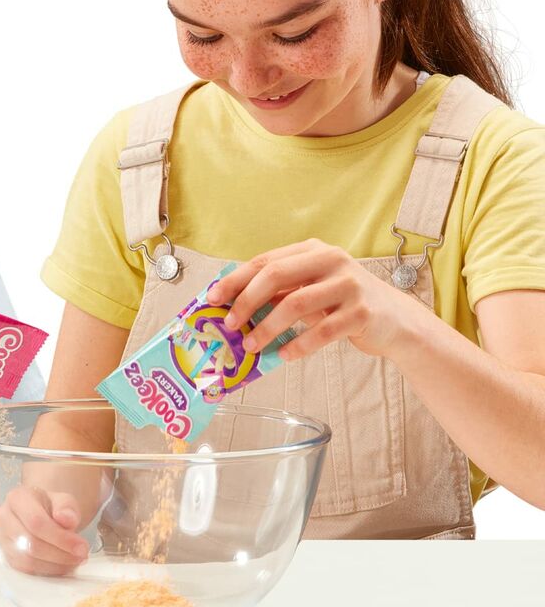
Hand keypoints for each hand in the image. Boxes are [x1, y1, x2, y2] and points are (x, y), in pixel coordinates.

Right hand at [0, 486, 90, 575]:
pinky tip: (63, 566)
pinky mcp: (8, 557)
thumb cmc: (51, 507)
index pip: (36, 522)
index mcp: (17, 498)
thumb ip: (67, 507)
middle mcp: (5, 518)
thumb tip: (67, 520)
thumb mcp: (64, 500)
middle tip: (82, 555)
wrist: (41, 514)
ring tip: (74, 560)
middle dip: (60, 554)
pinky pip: (27, 570)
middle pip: (31, 543)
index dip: (60, 538)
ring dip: (56, 565)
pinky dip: (48, 571)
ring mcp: (4, 539)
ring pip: (28, 560)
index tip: (82, 546)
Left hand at [208, 239, 423, 361]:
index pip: (264, 261)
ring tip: (251, 346)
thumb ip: (278, 292)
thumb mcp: (309, 289)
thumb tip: (231, 308)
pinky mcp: (362, 312)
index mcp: (312, 250)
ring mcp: (349, 285)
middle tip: (229, 326)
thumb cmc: (340, 303)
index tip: (212, 299)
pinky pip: (321, 331)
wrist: (394, 320)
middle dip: (246, 302)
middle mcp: (331, 260)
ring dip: (267, 328)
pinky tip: (284, 355)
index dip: (235, 280)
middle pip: (276, 275)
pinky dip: (298, 345)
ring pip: (296, 304)